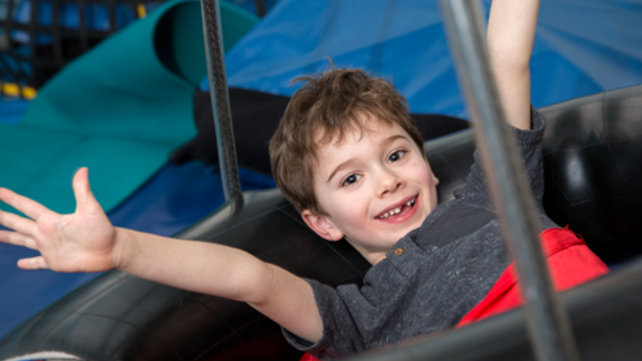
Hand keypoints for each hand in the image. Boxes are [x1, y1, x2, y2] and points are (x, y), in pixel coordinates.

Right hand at [0, 167, 116, 271]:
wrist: (112, 250)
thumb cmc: (102, 229)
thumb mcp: (90, 209)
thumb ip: (82, 190)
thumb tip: (83, 168)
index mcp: (51, 220)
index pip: (27, 206)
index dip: (12, 199)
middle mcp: (47, 232)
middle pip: (18, 223)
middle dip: (3, 217)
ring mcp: (49, 248)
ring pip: (23, 241)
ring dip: (9, 238)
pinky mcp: (55, 262)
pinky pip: (38, 262)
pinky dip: (29, 263)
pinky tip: (20, 264)